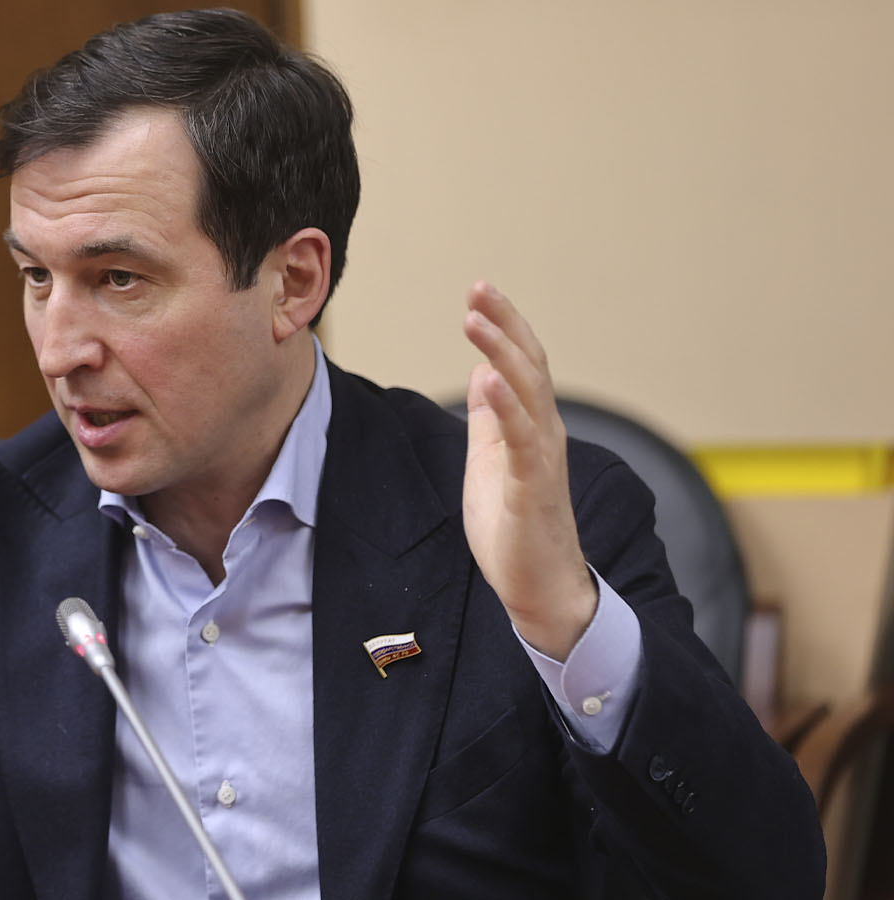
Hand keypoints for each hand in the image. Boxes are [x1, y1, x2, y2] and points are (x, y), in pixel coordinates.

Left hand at [460, 282, 595, 659]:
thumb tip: (482, 372)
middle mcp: (545, 432)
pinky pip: (521, 440)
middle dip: (504, 323)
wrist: (540, 587)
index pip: (521, 364)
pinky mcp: (532, 487)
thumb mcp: (490, 460)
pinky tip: (487, 379)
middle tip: (479, 288)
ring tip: (476, 319)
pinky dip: (505, 406)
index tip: (479, 293)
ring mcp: (542, 458)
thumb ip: (490, 418)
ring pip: (527, 392)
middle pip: (528, 365)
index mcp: (531, 425)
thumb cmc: (515, 528)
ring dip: (501, 352)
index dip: (503, 326)